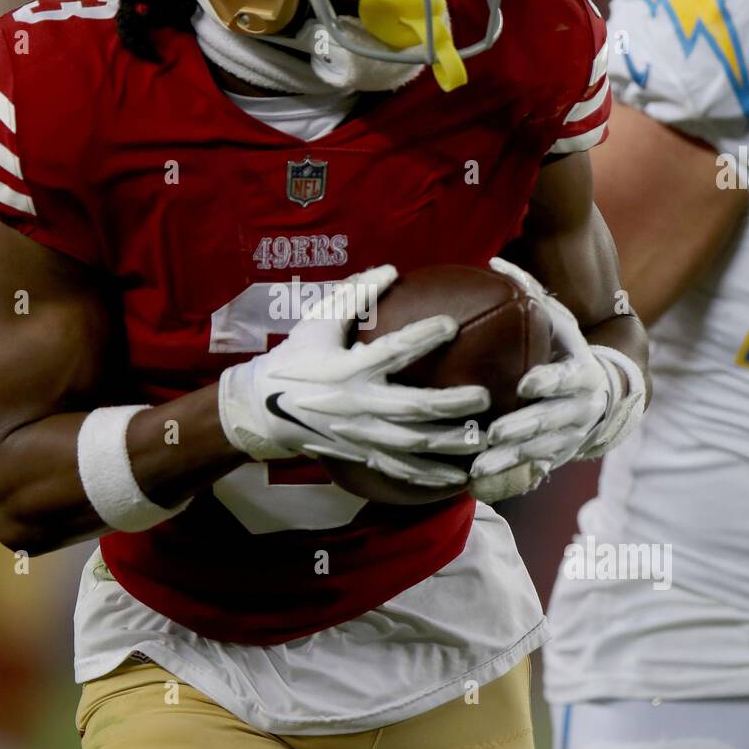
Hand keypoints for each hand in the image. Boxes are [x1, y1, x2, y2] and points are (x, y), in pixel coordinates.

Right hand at [218, 265, 490, 490]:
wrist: (263, 408)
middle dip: (451, 404)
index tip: (451, 324)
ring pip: (411, 446)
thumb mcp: (317, 321)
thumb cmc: (297, 357)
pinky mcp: (359, 455)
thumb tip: (391, 268)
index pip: (390, 351)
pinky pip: (399, 472)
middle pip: (411, 408)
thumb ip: (353, 294)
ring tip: (482, 440)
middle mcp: (355, 404)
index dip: (421, 337)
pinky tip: (458, 479)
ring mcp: (358, 435)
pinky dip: (429, 478)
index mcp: (346, 368)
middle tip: (484, 397)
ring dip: (449, 445)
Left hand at [467, 257, 645, 503]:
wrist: (608, 395)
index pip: (567, 378)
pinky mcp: (560, 455)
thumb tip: (493, 260)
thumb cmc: (572, 350)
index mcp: (583, 373)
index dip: (549, 381)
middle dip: (524, 428)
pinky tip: (482, 479)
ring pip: (541, 450)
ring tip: (481, 464)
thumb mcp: (562, 322)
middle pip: (551, 421)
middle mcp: (582, 408)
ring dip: (512, 459)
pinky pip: (534, 467)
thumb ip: (531, 292)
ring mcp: (572, 436)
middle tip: (496, 433)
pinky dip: (511, 474)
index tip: (526, 384)